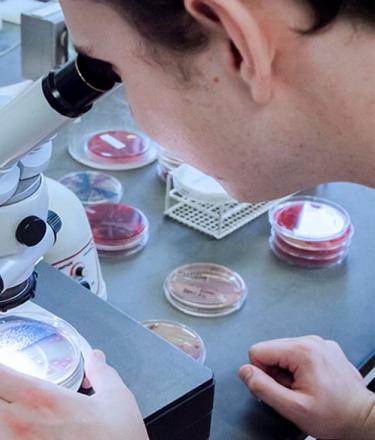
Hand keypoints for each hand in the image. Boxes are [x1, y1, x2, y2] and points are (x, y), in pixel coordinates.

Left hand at [0, 350, 148, 439]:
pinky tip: (18, 427)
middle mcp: (20, 424)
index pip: (0, 375)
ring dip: (2, 410)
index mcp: (42, 400)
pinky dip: (7, 431)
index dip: (0, 367)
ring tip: (13, 403)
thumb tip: (95, 357)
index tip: (6, 360)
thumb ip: (102, 373)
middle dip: (0, 387)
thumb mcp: (117, 399)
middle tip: (10, 383)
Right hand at [239, 336, 374, 439]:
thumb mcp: (293, 408)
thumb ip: (263, 388)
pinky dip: (300, 368)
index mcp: (301, 351)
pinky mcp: (325, 348)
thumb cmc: (334, 416)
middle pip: (271, 350)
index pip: (258, 351)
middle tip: (293, 391)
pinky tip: (313, 382)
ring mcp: (320, 343)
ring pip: (284, 352)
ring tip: (304, 388)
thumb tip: (245, 372)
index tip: (278, 388)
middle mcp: (310, 341)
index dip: (262, 373)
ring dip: (287, 371)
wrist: (362, 419)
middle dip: (276, 373)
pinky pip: (299, 352)